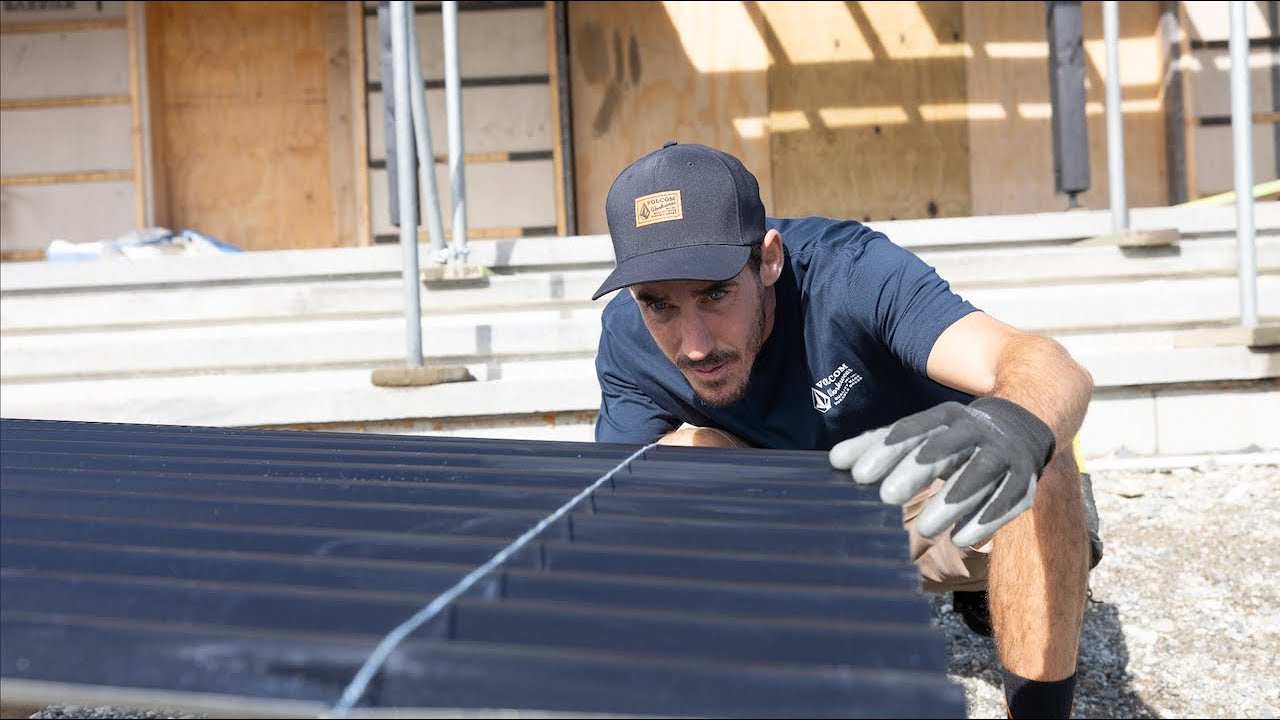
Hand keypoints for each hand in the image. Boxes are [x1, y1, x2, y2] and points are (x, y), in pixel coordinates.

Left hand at [829, 397, 1055, 546]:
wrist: (1023, 424)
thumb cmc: (954, 438)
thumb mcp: (921, 435)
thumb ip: (879, 446)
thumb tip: (834, 461)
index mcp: (944, 418)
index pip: (911, 430)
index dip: (885, 449)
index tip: (856, 473)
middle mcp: (975, 431)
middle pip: (944, 448)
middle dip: (916, 470)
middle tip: (886, 497)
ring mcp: (1002, 455)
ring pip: (979, 474)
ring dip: (952, 501)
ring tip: (925, 528)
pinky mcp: (1023, 480)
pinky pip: (1007, 499)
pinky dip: (986, 519)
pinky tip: (961, 539)